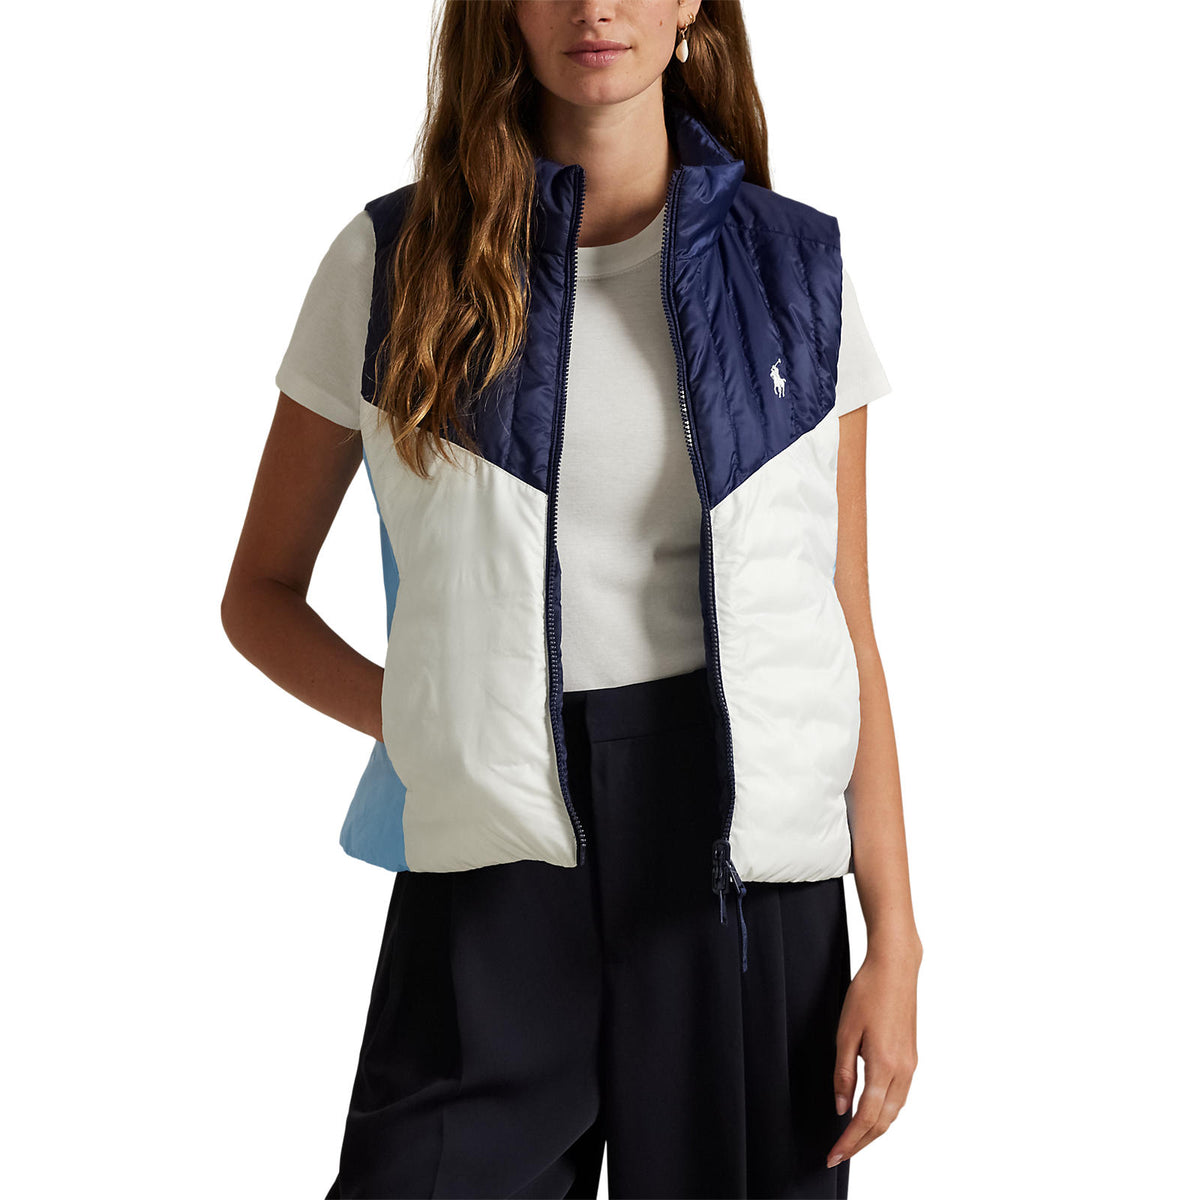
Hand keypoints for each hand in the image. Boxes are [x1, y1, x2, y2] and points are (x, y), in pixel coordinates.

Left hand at [826, 938, 920, 1168]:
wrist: (895, 968)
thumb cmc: (867, 993)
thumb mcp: (845, 1032)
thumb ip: (843, 1073)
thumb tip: (841, 1108)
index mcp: (884, 1065)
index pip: (866, 1117)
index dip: (849, 1141)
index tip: (833, 1155)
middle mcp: (903, 1071)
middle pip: (883, 1122)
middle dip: (861, 1143)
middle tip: (839, 1154)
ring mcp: (911, 1065)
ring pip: (894, 1112)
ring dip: (874, 1131)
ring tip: (852, 1140)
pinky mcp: (912, 1057)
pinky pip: (900, 1097)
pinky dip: (884, 1113)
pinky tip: (870, 1112)